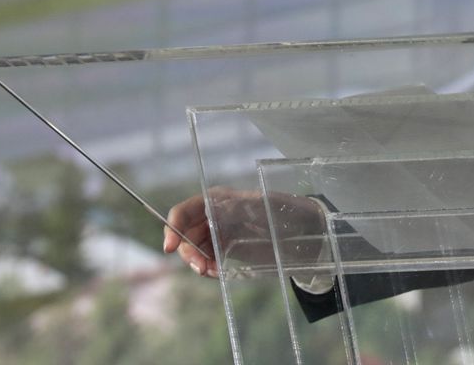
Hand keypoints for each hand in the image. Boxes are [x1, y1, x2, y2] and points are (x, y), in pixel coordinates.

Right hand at [162, 187, 328, 278]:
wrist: (303, 233)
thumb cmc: (283, 212)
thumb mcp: (261, 206)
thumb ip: (236, 207)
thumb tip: (212, 207)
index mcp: (217, 200)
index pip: (184, 211)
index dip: (173, 227)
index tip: (170, 248)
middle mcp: (213, 216)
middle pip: (185, 234)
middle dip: (188, 252)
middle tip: (201, 268)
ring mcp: (218, 233)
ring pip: (193, 249)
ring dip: (197, 262)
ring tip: (211, 272)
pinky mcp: (226, 249)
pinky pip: (207, 259)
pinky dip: (208, 268)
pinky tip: (218, 273)